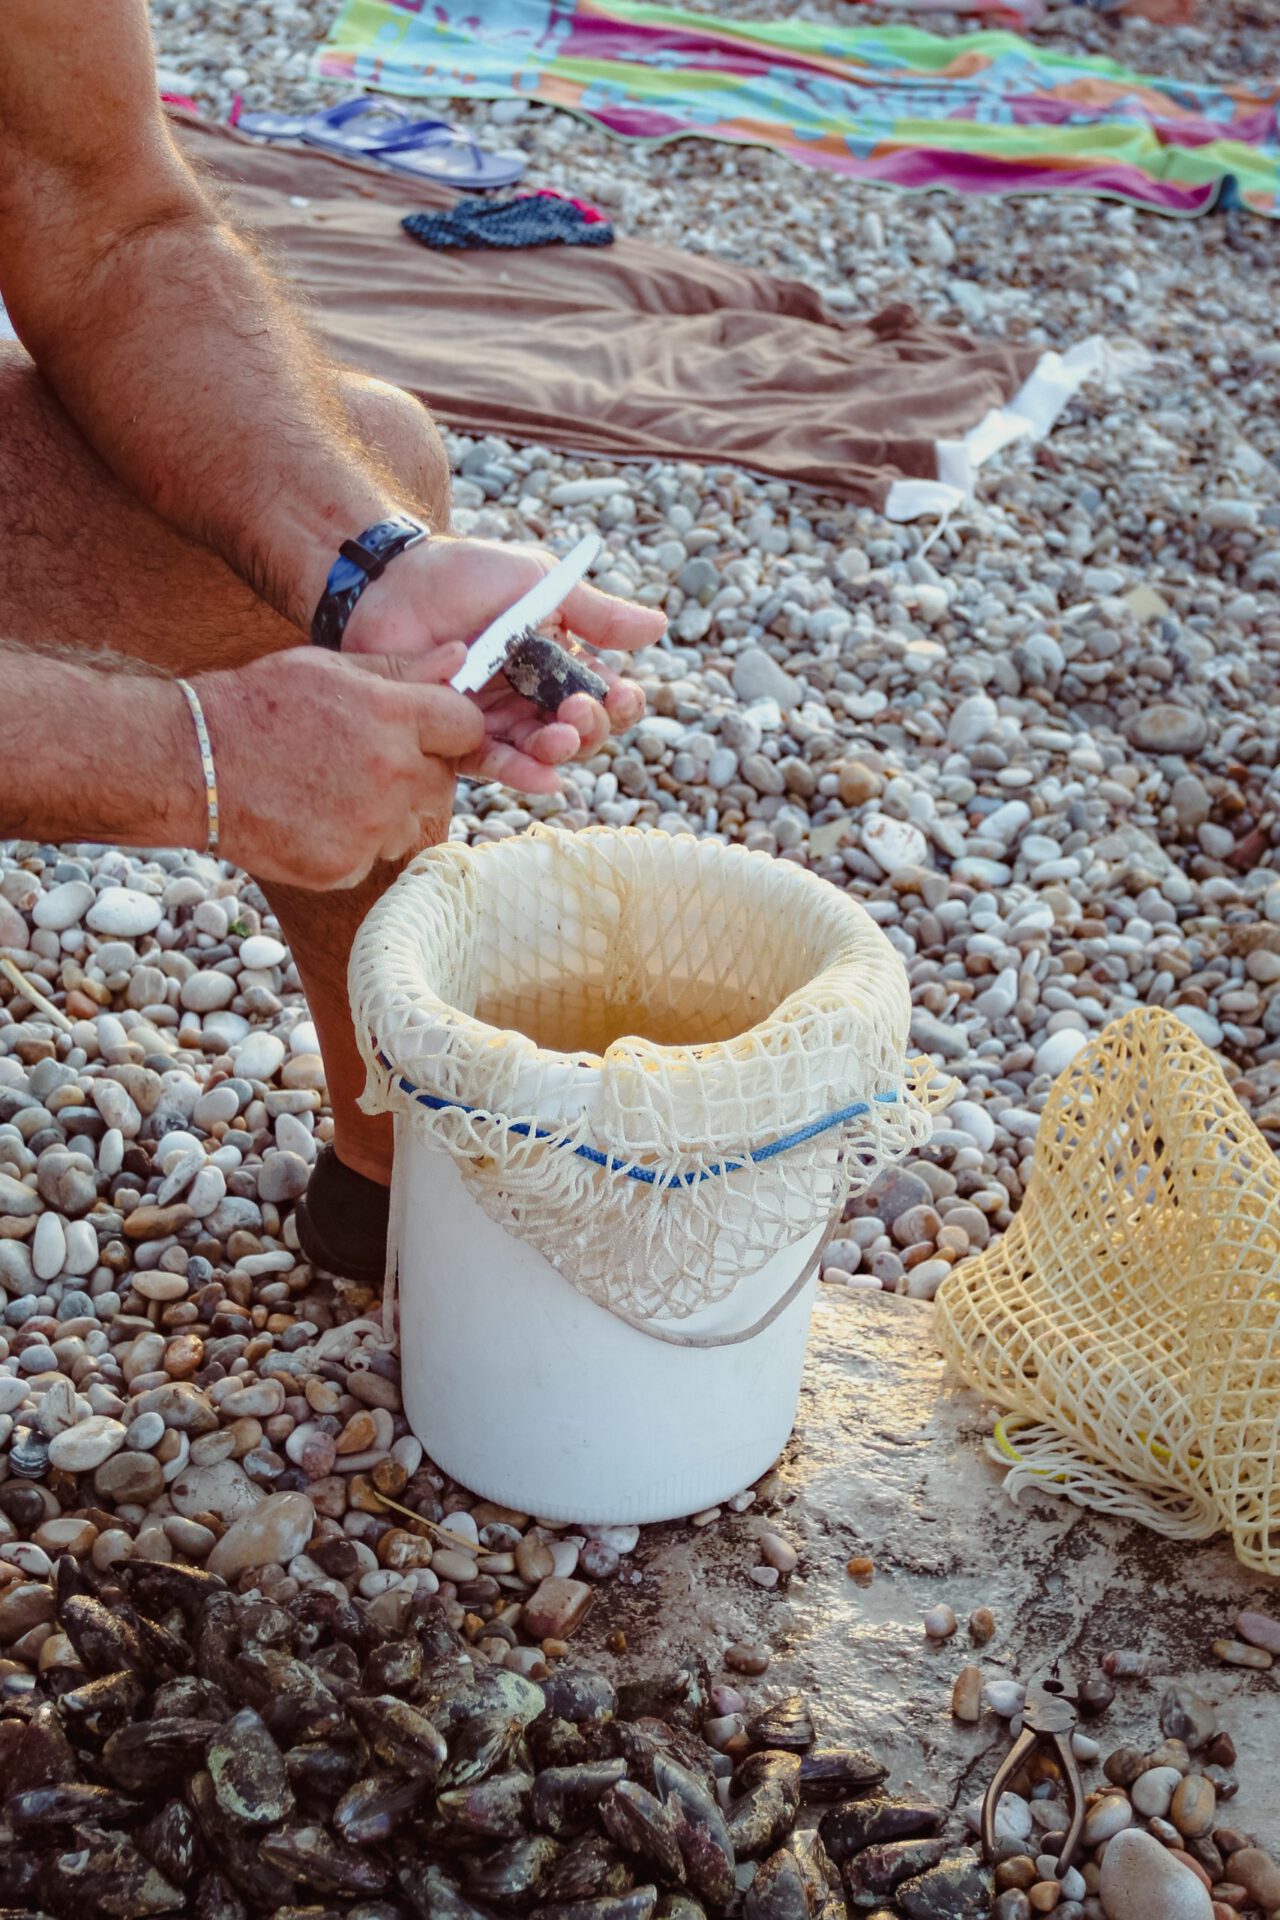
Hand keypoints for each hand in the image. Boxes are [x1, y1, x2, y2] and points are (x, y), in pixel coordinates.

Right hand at [194, 645, 483, 890]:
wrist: (191, 764)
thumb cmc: (256, 705)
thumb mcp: (328, 668)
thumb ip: (400, 668)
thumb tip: (459, 655)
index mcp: (394, 717)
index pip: (466, 727)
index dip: (446, 727)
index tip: (423, 730)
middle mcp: (392, 774)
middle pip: (443, 780)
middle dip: (416, 769)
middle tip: (362, 760)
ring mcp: (370, 827)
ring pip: (412, 823)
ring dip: (388, 811)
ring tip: (332, 788)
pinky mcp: (345, 867)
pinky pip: (374, 856)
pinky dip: (352, 842)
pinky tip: (312, 817)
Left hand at [340, 534, 663, 792]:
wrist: (392, 582)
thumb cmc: (465, 575)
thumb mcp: (539, 584)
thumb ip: (595, 613)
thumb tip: (659, 626)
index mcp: (560, 662)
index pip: (605, 697)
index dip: (619, 704)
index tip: (618, 694)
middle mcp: (533, 698)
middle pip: (580, 734)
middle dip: (590, 729)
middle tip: (577, 710)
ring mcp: (496, 720)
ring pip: (542, 753)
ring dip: (559, 752)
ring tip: (559, 739)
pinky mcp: (456, 736)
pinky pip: (494, 764)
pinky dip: (521, 773)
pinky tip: (545, 778)